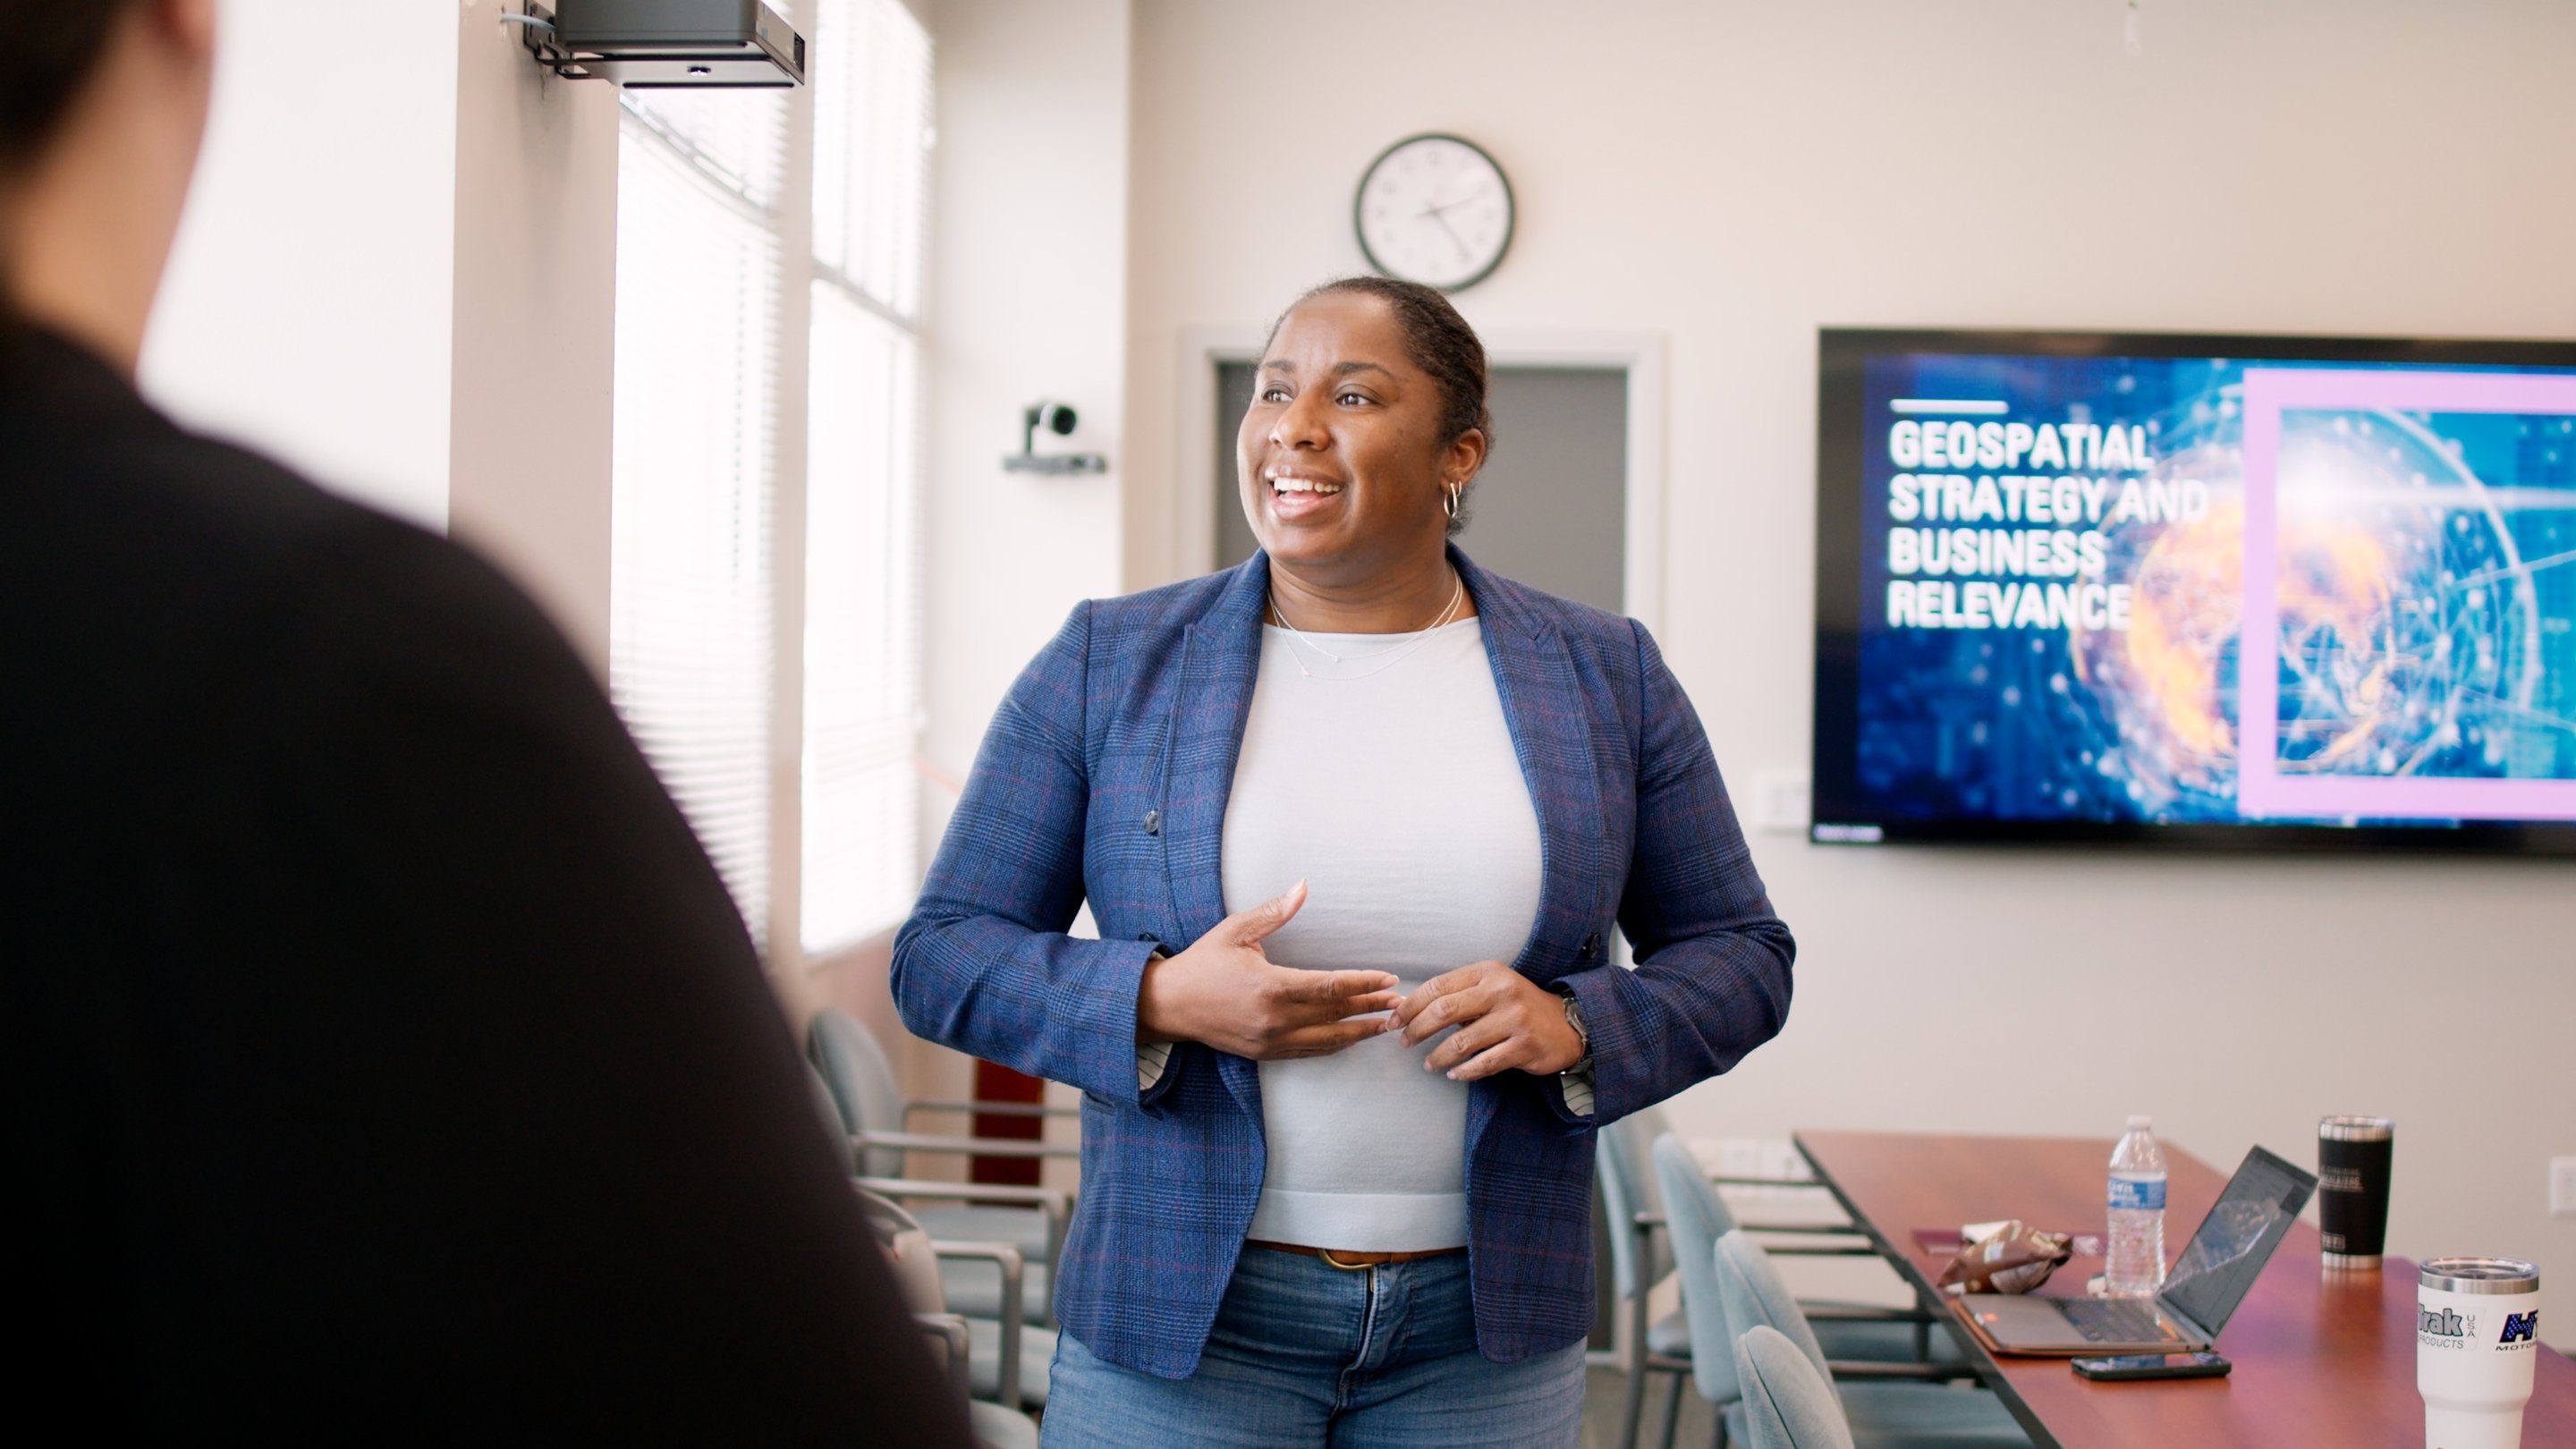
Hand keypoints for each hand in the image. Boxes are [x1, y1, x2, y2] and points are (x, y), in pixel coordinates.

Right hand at [1135, 881, 1402, 1060]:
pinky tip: (1351, 1038)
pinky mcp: (1265, 1053)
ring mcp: (1270, 1040)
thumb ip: (1274, 912)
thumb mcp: (1236, 930)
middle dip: (1371, 1007)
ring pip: (1327, 1039)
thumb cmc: (1203, 963)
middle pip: (1335, 1014)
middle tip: (1399, 1003)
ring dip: (1360, 1032)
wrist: (1169, 1005)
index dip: (1364, 983)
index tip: (1387, 979)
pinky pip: (1309, 1051)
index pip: (1331, 986)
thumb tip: (1303, 887)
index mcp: (1271, 986)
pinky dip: (1334, 1045)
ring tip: (1386, 1025)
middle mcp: (1274, 1018)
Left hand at [1389, 961, 1585, 1081]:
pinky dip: (1464, 1072)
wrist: (1567, 1024)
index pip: (1438, 986)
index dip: (1411, 1005)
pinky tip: (1454, 1074)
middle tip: (1404, 1042)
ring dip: (1438, 1056)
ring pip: (1461, 1042)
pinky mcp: (1524, 1046)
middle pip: (1444, 1011)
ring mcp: (1514, 1019)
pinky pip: (1484, 1064)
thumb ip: (1459, 995)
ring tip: (1429, 1064)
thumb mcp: (1492, 987)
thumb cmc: (1518, 1006)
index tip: (1395, 1021)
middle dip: (1417, 1029)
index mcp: (1488, 972)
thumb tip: (1411, 1011)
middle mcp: (1501, 991)